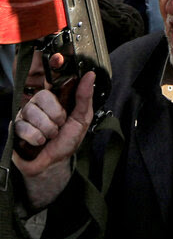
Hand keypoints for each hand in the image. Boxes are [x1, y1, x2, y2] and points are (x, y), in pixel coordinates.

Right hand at [13, 72, 93, 209]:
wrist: (54, 163)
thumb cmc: (68, 139)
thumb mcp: (82, 118)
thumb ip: (84, 97)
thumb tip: (91, 74)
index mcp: (55, 98)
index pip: (51, 81)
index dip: (55, 76)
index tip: (62, 77)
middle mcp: (38, 104)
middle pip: (41, 96)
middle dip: (55, 114)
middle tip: (60, 125)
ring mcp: (24, 115)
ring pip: (31, 112)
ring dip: (46, 128)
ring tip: (50, 135)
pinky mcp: (15, 129)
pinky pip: (22, 127)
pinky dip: (35, 137)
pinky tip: (39, 141)